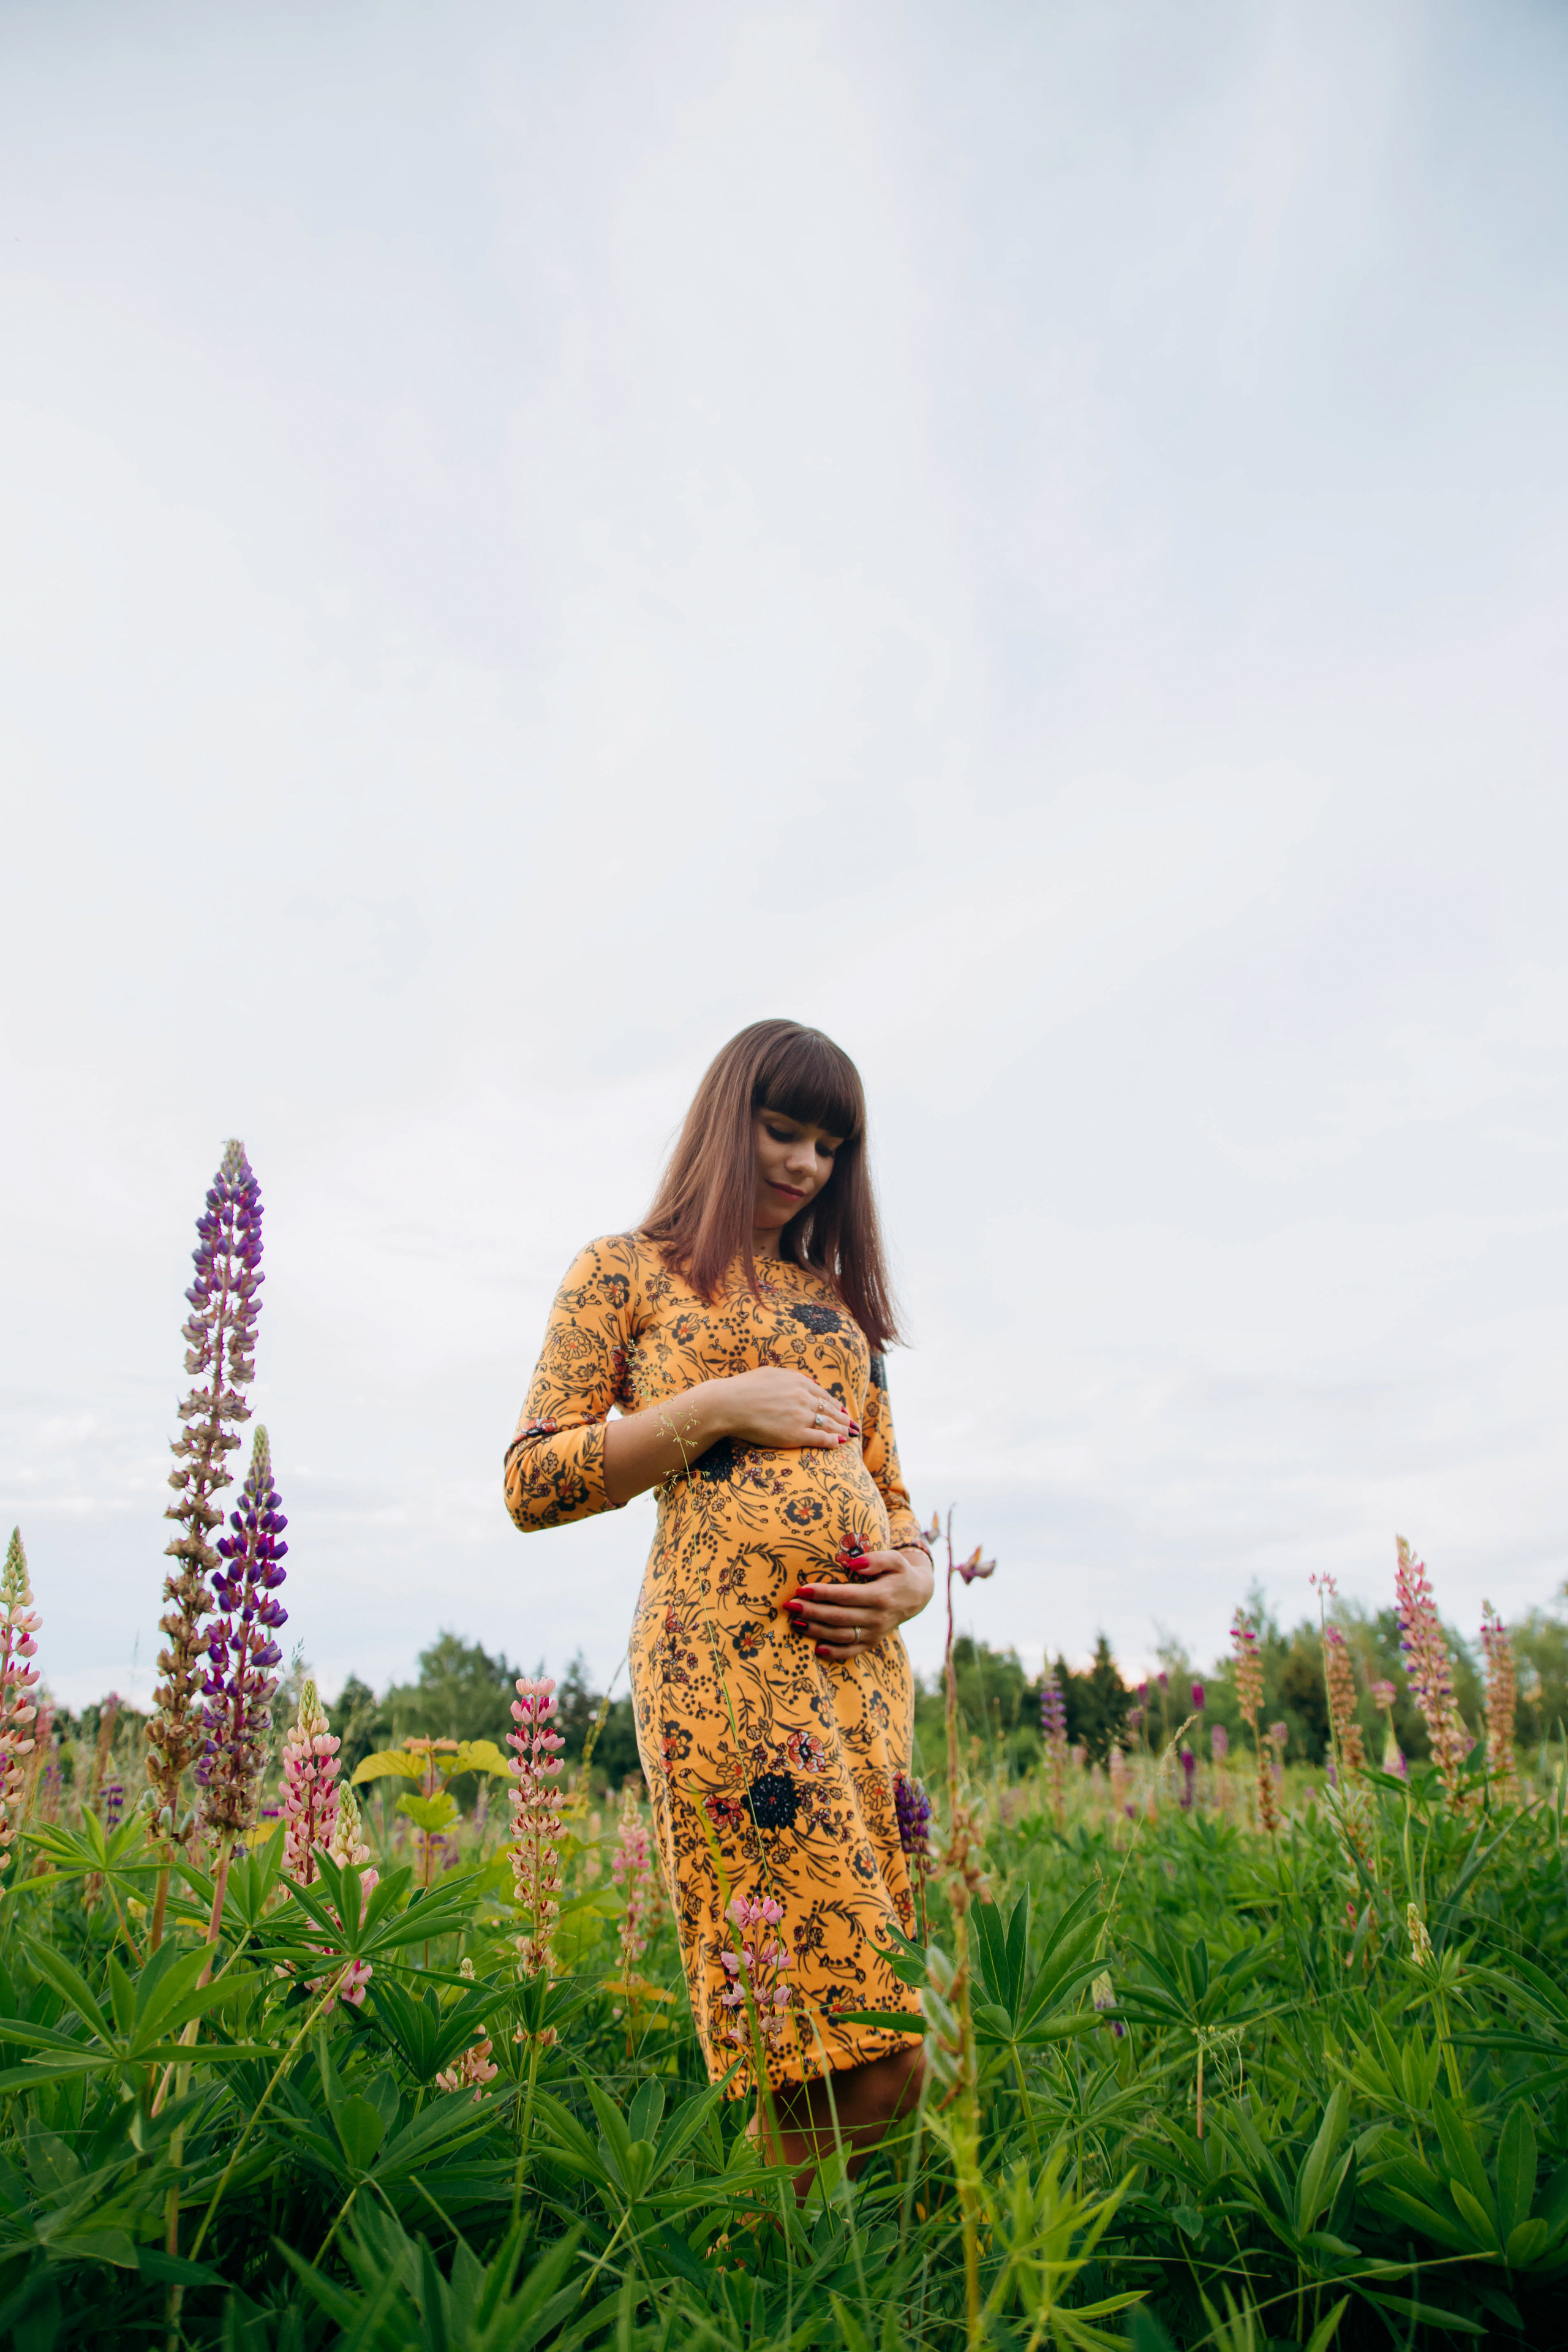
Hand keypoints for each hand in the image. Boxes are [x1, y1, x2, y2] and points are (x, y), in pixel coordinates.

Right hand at [709, 1367, 855, 1451]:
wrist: (729, 1404)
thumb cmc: (743, 1387)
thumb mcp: (770, 1373)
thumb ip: (791, 1377)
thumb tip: (807, 1382)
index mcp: (798, 1381)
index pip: (823, 1395)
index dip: (835, 1404)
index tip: (841, 1410)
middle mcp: (803, 1397)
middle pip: (830, 1409)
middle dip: (844, 1418)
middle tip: (852, 1425)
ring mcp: (801, 1416)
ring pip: (829, 1424)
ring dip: (842, 1430)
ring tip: (850, 1435)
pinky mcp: (795, 1434)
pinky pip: (820, 1438)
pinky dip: (832, 1441)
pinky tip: (838, 1443)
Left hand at [786, 1545, 934, 1662]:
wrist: (917, 1596)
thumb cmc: (899, 1573)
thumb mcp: (894, 1559)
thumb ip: (875, 1559)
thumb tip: (852, 1564)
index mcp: (881, 1596)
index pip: (846, 1596)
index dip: (823, 1593)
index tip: (801, 1589)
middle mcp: (877, 1618)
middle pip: (839, 1617)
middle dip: (812, 1612)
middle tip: (789, 1605)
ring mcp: (875, 1633)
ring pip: (841, 1636)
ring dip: (816, 1631)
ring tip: (795, 1623)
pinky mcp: (872, 1643)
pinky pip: (851, 1652)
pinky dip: (834, 1653)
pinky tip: (816, 1648)